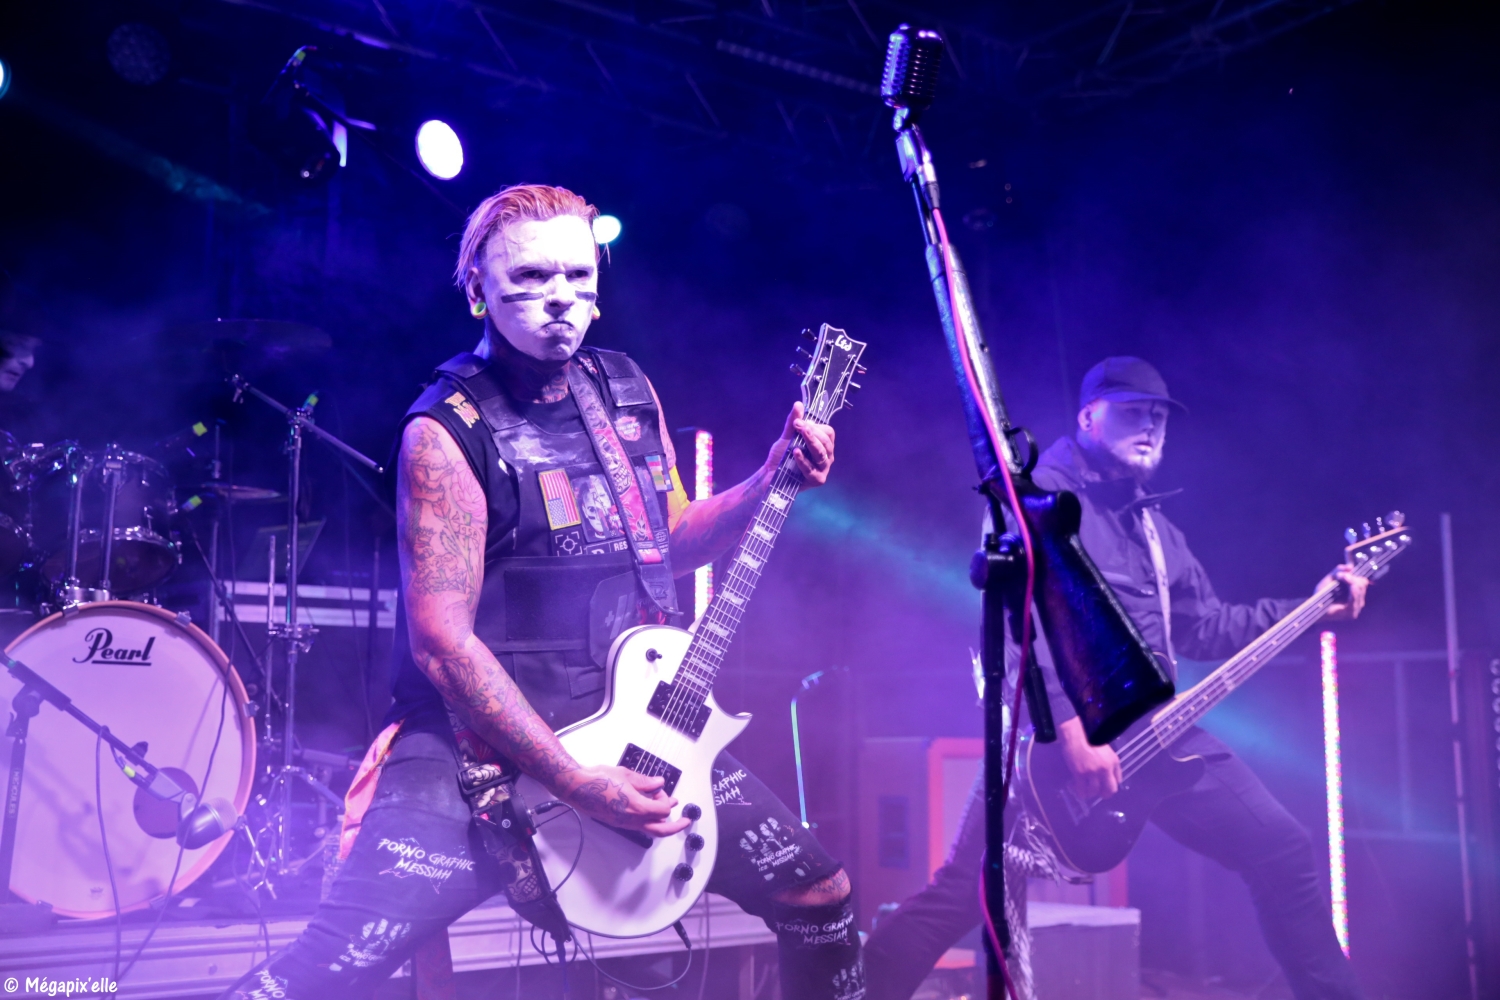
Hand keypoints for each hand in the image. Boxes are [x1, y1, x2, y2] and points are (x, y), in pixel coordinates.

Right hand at [553, 764, 690, 837]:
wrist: (577, 787)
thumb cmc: (598, 779)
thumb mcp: (626, 775)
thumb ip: (645, 781)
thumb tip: (659, 783)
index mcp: (636, 807)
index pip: (663, 811)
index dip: (667, 800)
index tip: (664, 792)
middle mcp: (631, 819)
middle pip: (660, 830)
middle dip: (676, 827)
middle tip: (686, 821)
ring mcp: (623, 823)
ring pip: (649, 829)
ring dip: (660, 819)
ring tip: (666, 808)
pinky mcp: (617, 822)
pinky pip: (637, 825)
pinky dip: (647, 818)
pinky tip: (647, 807)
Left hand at [767, 401, 834, 487]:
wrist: (771, 473)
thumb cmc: (782, 455)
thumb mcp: (787, 437)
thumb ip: (793, 422)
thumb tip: (798, 404)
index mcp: (823, 445)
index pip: (828, 432)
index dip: (815, 426)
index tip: (799, 422)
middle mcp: (827, 456)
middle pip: (826, 442)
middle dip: (812, 432)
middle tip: (798, 425)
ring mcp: (823, 469)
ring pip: (821, 453)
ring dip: (810, 442)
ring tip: (800, 434)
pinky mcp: (817, 480)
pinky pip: (811, 469)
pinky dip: (803, 460)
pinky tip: (795, 452)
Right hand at [1057, 716, 1121, 800]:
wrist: (1075, 736)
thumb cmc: (1090, 740)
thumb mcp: (1106, 751)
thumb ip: (1110, 764)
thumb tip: (1110, 778)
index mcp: (1114, 761)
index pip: (1118, 781)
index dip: (1110, 785)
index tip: (1104, 786)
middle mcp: (1106, 768)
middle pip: (1110, 790)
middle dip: (1104, 794)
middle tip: (1096, 792)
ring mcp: (1092, 772)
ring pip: (1094, 792)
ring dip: (1089, 793)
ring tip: (1084, 788)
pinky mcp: (1080, 774)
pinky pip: (1082, 790)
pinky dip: (1079, 792)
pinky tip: (1076, 787)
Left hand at [1320, 564, 1368, 619]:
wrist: (1314, 607)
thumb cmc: (1322, 594)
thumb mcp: (1330, 579)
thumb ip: (1339, 571)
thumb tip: (1350, 566)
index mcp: (1355, 593)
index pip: (1363, 582)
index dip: (1355, 575)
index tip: (1342, 573)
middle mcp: (1358, 600)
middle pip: (1362, 584)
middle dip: (1352, 577)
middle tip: (1341, 575)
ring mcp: (1356, 607)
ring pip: (1360, 590)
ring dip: (1351, 581)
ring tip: (1342, 578)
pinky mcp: (1351, 613)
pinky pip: (1355, 600)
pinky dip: (1354, 592)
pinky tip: (1352, 586)